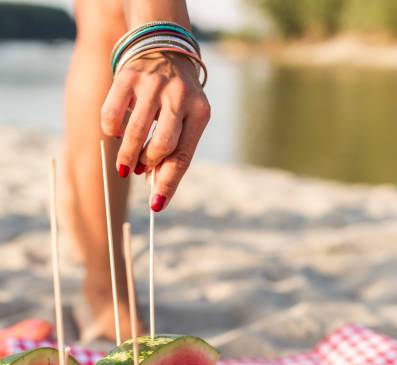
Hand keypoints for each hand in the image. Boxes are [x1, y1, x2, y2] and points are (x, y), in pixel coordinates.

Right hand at [101, 52, 210, 211]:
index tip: (156, 205)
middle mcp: (179, 97)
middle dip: (147, 166)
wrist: (164, 43)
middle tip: (137, 170)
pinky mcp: (128, 75)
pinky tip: (116, 133)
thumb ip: (173, 152)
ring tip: (126, 163)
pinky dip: (111, 131)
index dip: (168, 184)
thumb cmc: (176, 96)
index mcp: (200, 112)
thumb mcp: (185, 121)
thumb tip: (154, 188)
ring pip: (137, 133)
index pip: (183, 157)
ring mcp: (154, 84)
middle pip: (162, 147)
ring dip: (127, 155)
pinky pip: (113, 114)